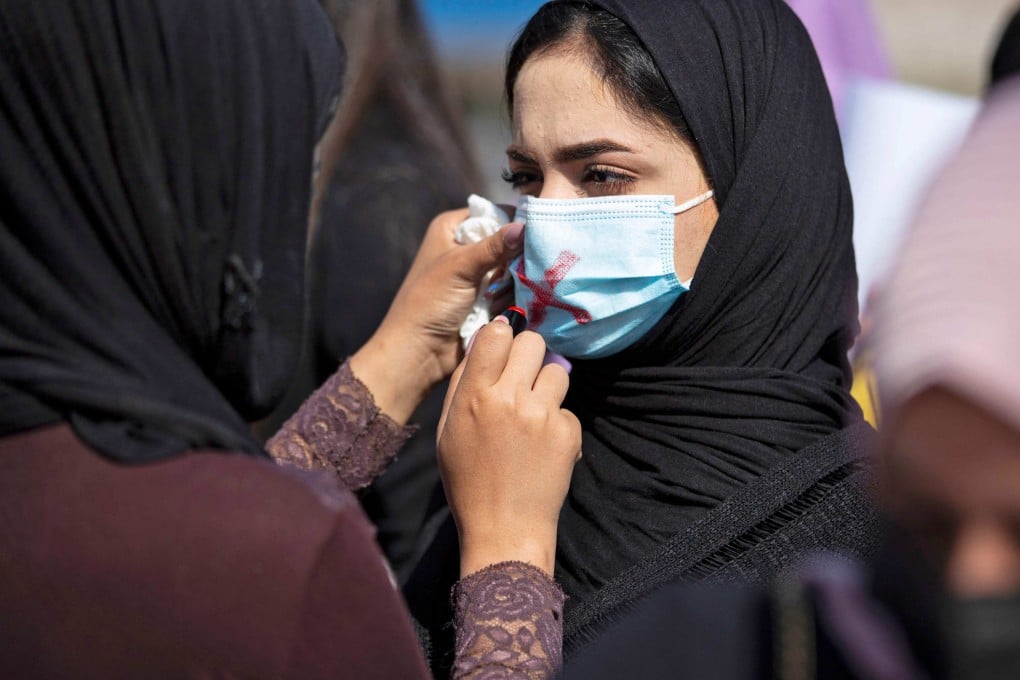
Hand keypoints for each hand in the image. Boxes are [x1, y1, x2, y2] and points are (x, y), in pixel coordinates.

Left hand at [351, 208, 522, 423]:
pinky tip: (518, 304)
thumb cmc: (429, 303)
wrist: (420, 353)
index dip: (514, 221)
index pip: (493, 213)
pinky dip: (516, 296)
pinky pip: (514, 290)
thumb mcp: (461, 267)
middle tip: (530, 266)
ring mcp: (478, 274)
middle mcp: (465, 247)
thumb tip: (525, 227)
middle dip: (518, 256)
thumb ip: (494, 247)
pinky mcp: (488, 298)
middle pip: (508, 241)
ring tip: (519, 290)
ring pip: (515, 267)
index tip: (536, 232)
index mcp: (452, 229)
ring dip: (518, 280)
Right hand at [436, 317, 581, 576]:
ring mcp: (542, 415)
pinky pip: (567, 408)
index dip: (502, 336)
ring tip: (533, 414)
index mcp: (474, 396)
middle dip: (528, 355)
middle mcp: (509, 398)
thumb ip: (463, 383)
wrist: (504, 528)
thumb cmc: (468, 481)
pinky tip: (543, 446)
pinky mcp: (567, 433)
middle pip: (533, 342)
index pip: (496, 333)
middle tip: (521, 379)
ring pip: (557, 370)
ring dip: (546, 386)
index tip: (502, 348)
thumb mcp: (449, 430)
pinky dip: (558, 423)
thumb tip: (483, 342)